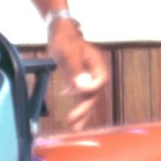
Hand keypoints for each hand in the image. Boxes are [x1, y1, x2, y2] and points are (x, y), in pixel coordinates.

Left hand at [44, 17, 107, 131]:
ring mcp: (88, 77)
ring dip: (81, 114)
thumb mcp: (68, 53)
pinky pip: (80, 97)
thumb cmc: (65, 39)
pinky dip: (76, 106)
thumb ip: (75, 70)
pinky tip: (71, 117)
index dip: (91, 89)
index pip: (100, 81)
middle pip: (94, 94)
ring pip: (88, 98)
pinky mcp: (79, 80)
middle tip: (73, 124)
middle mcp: (95, 72)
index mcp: (97, 63)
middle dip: (84, 110)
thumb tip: (82, 88)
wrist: (60, 31)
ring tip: (74, 128)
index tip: (76, 93)